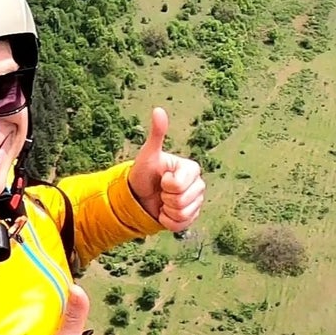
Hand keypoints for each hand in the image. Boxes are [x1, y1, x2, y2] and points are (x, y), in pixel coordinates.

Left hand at [128, 107, 204, 231]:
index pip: (180, 185)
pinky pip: (182, 225)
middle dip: (166, 198)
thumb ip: (157, 134)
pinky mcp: (191, 217)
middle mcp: (198, 185)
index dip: (166, 185)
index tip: (161, 179)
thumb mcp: (148, 155)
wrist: (137, 196)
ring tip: (162, 201)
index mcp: (191, 169)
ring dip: (167, 211)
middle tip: (160, 191)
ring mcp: (196, 202)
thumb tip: (158, 110)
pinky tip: (163, 213)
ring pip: (183, 214)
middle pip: (183, 201)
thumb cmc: (143, 174)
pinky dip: (168, 222)